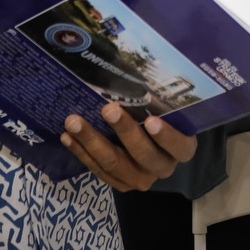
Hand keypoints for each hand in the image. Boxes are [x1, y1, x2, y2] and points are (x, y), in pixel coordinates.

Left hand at [60, 103, 197, 190]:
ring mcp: (140, 179)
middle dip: (124, 131)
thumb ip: (158, 97)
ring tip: (74, 121)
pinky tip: (67, 137)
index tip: (151, 120)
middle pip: (143, 155)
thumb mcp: (167, 109)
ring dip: (92, 141)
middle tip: (108, 109)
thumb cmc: (161, 116)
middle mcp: (163, 167)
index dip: (166, 136)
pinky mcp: (119, 183)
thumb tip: (136, 65)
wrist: (153, 143)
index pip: (179, 146)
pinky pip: (98, 170)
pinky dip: (81, 152)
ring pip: (114, 163)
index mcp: (182, 149)